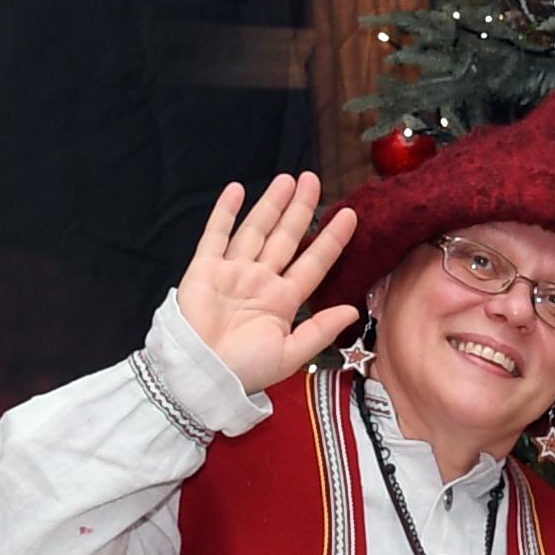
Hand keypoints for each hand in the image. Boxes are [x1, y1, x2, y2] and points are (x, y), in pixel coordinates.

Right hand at [177, 172, 363, 393]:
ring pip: (257, 230)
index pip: (314, 263)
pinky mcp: (205, 269)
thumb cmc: (244, 370)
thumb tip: (353, 312)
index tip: (351, 216)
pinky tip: (237, 190)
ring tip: (288, 179)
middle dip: (301, 209)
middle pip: (286, 237)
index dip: (331, 240)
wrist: (201, 375)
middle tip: (314, 180)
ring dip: (271, 204)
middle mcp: (261, 281)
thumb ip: (320, 331)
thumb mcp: (290, 355)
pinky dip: (225, 212)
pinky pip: (216, 235)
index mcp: (283, 301)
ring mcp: (233, 272)